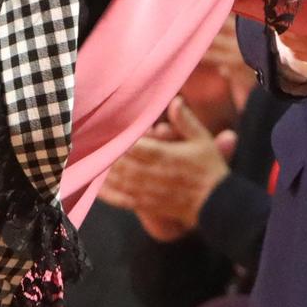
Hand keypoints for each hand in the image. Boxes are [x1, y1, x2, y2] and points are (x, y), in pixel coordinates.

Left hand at [96, 99, 234, 241]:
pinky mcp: (147, 205)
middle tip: (90, 144)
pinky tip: (96, 187)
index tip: (106, 131)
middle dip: (105, 154)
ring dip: (102, 172)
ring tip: (89, 161)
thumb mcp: (202, 140)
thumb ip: (186, 121)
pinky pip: (122, 200)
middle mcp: (153, 175)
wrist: (217, 203)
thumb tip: (176, 100)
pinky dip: (107, 194)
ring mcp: (148, 192)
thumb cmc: (209, 169)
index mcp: (165, 156)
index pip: (134, 147)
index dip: (118, 140)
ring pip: (118, 181)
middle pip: (121, 163)